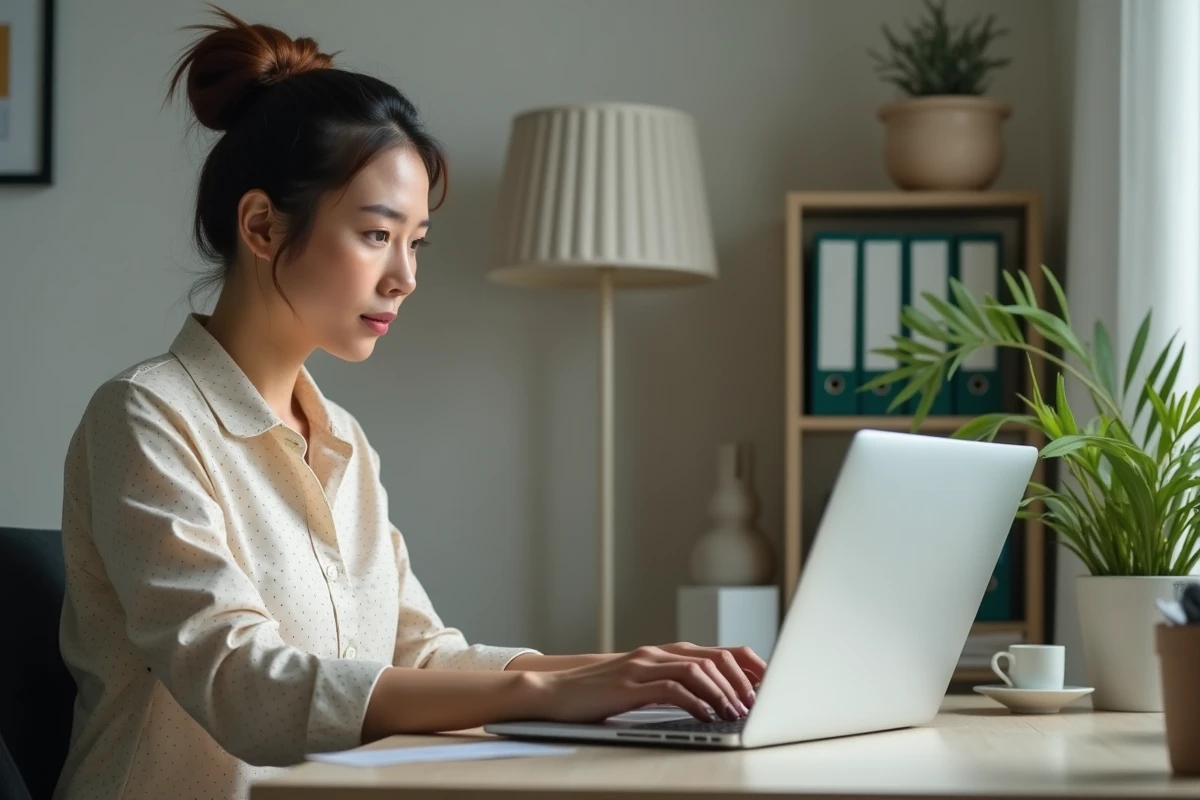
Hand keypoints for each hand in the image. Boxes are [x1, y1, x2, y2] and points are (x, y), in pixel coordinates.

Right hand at [530, 643, 765, 724]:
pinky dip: (696, 703)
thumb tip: (712, 701)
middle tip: (759, 704)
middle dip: (743, 680)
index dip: (749, 664)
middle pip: (714, 657)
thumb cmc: (600, 693)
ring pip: (698, 670)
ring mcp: (643, 666)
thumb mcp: (643, 685)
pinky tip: (707, 718)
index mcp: (665, 653)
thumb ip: (672, 685)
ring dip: (723, 693)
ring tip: (738, 713)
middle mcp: (658, 654)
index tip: (770, 682)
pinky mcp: (630, 684)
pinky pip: (673, 689)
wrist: (556, 692)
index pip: (718, 650)